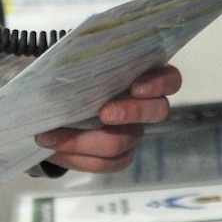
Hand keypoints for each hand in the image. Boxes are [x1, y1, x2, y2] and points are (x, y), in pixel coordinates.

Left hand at [34, 65, 182, 173]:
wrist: (53, 103)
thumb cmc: (72, 75)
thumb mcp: (77, 61)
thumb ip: (83, 59)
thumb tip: (70, 58)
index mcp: (143, 76)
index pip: (170, 79)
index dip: (158, 84)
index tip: (136, 86)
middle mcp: (145, 106)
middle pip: (157, 112)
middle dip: (132, 112)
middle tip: (105, 113)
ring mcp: (132, 133)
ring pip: (123, 144)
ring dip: (86, 141)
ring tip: (51, 136)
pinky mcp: (118, 156)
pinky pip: (102, 164)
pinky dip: (74, 157)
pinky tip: (52, 148)